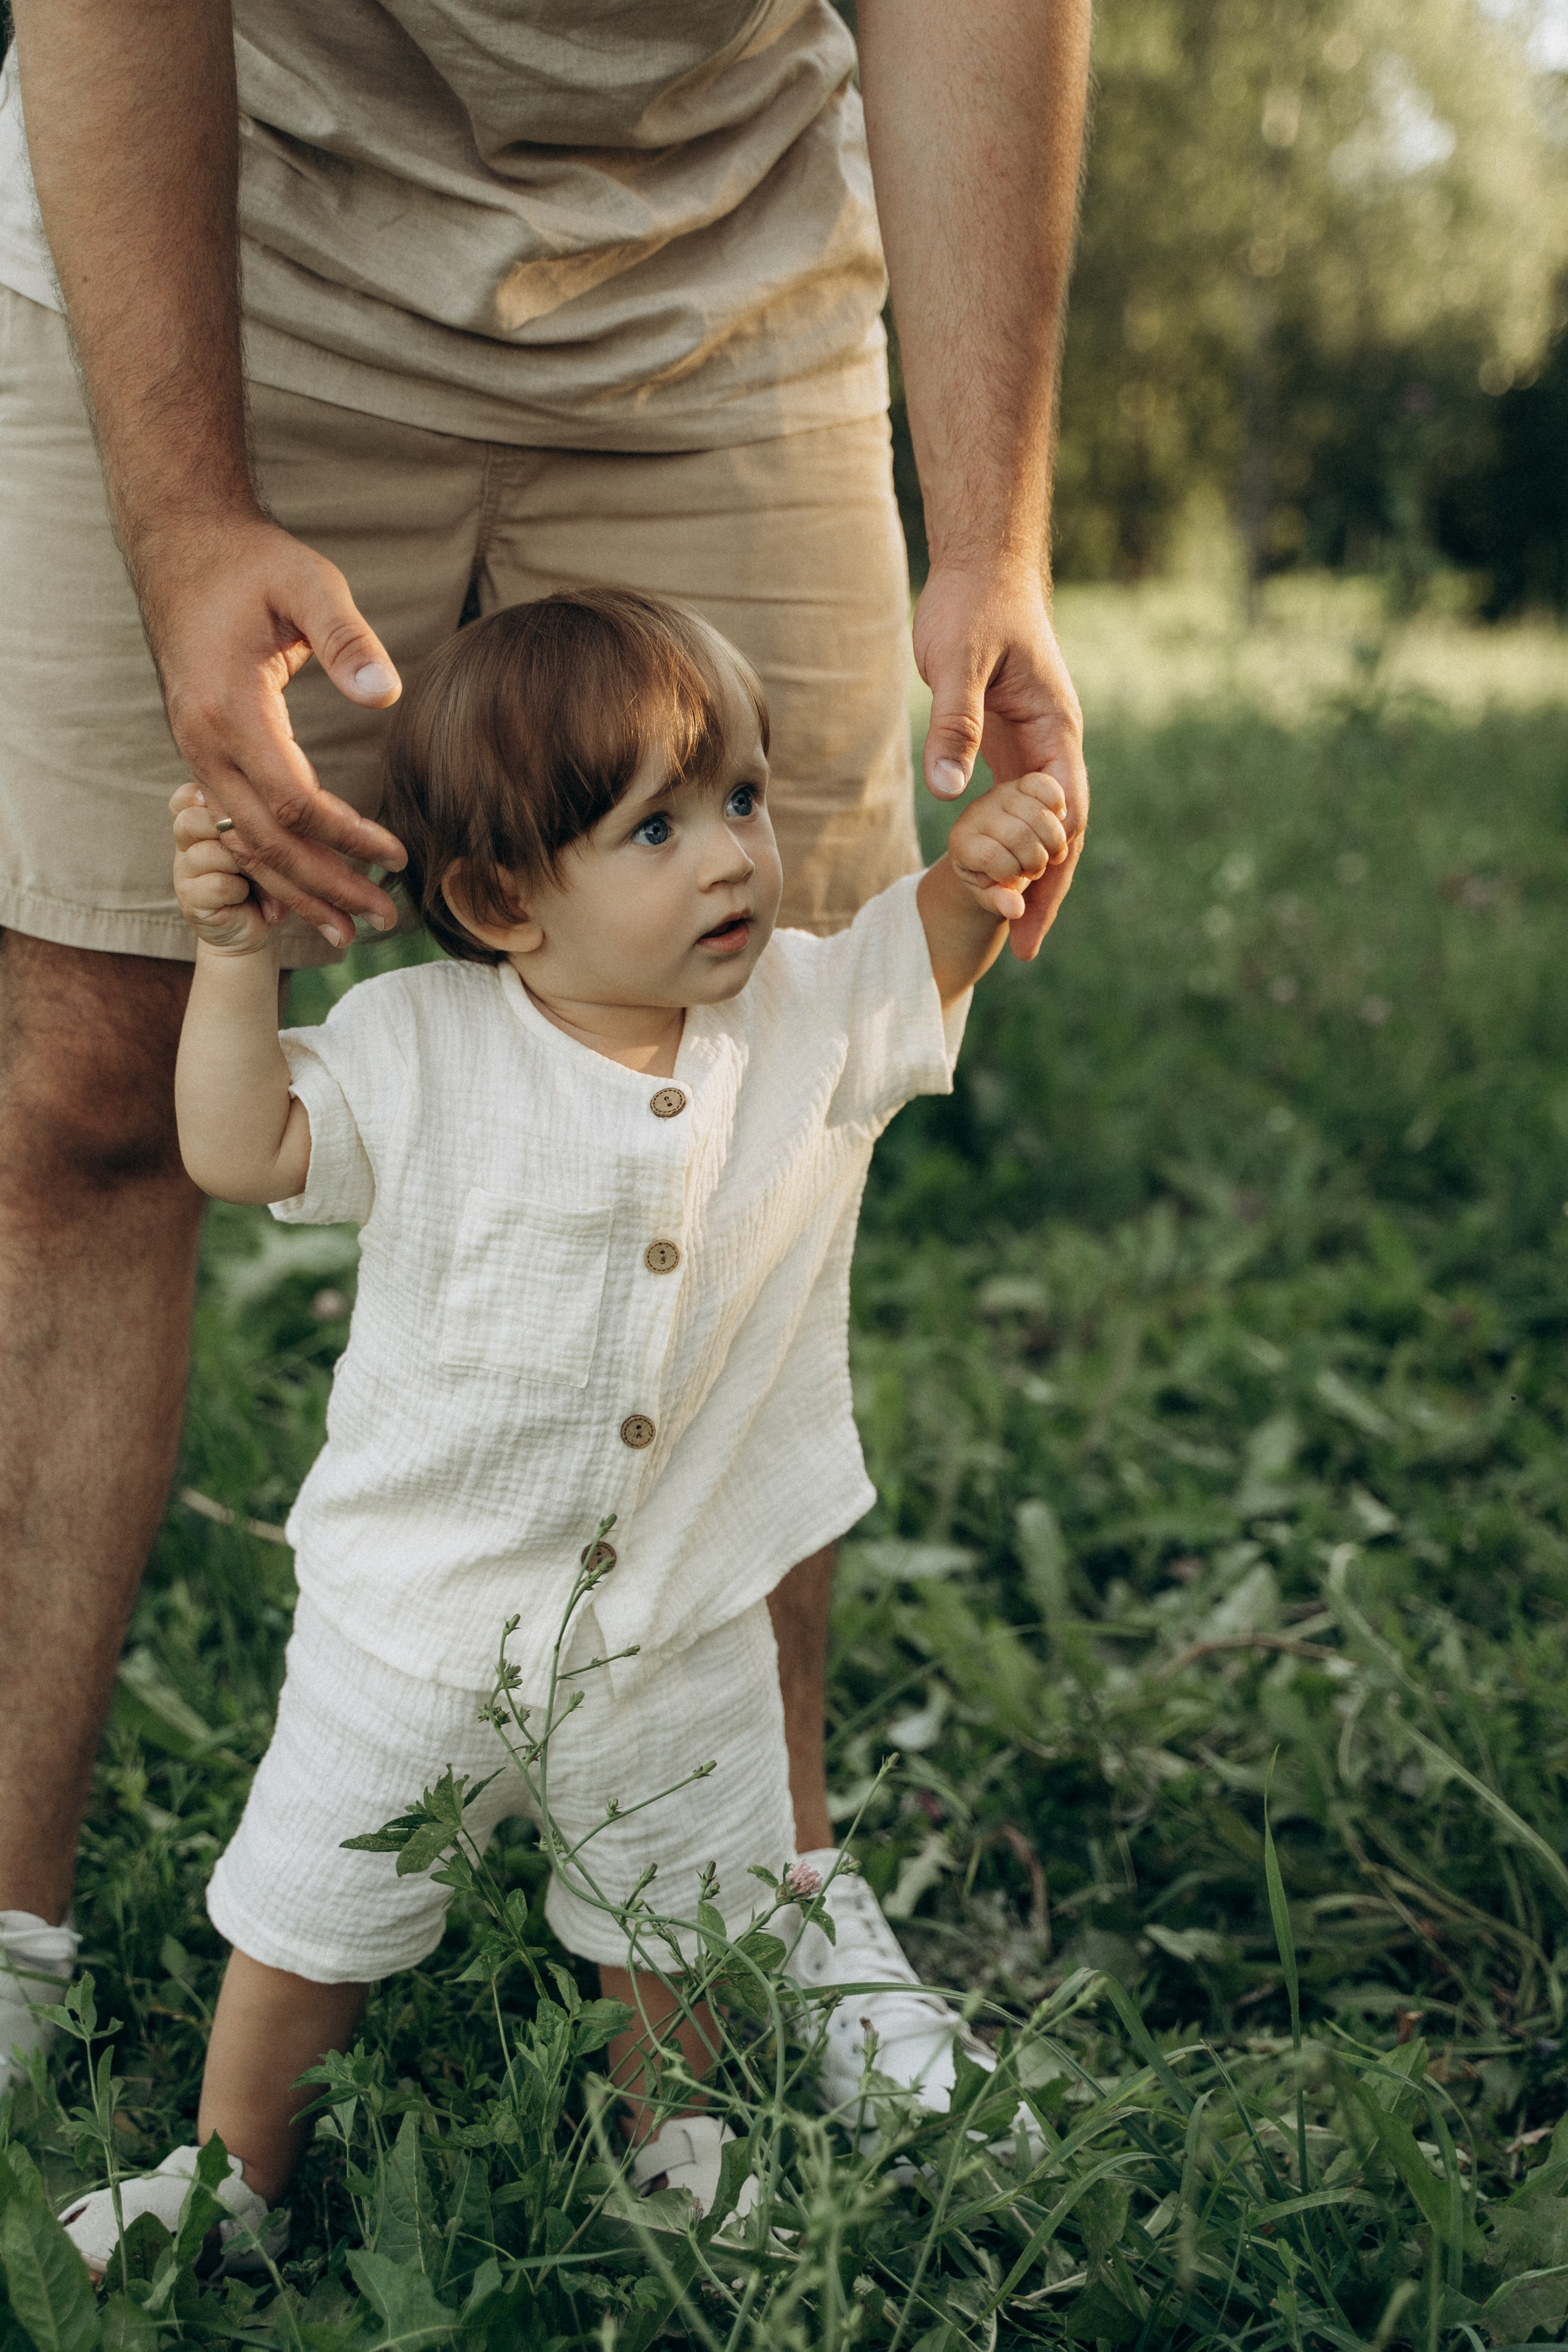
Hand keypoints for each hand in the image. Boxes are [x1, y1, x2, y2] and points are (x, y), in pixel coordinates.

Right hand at [140, 511, 407, 945]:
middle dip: (327, 887)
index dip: (346, 837)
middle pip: (268, 841)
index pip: (293, 801)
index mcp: (229, 710)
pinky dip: (274, 865)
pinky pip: (238, 825)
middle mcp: (204, 743)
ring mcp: (197, 751)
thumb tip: (386, 695)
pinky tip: (309, 893)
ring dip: (299, 890)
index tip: (398, 857)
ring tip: (350, 931)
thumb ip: (347, 638)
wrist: (181, 545)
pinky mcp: (204, 751)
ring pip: (248, 843)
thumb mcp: (308, 582)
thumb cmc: (251, 562)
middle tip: (385, 922)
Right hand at [170, 778, 273, 955]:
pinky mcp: (190, 899)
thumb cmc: (264, 879)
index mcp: (201, 822)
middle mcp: (186, 843)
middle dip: (226, 829)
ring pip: (208, 851)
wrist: (253, 928)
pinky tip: (246, 896)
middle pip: (192, 819)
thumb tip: (275, 815)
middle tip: (252, 846)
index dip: (201, 796)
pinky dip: (239, 889)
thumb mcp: (267, 846)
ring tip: (253, 877)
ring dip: (240, 863)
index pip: (186, 796)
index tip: (231, 803)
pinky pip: (217, 882)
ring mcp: (184, 871)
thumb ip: (261, 826)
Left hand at [912, 561, 1087, 959]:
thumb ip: (954, 724)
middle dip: (1046, 891)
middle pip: (1060, 834)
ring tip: (1011, 925)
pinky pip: (1013, 803)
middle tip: (1023, 949)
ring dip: (1029, 872)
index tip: (1030, 921)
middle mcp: (1052, 744)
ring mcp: (1033, 743)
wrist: (982, 565)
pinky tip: (991, 872)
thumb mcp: (958, 661)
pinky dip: (1006, 841)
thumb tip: (948, 794)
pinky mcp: (1008, 739)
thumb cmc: (973, 605)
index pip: (1065, 818)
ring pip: (1038, 823)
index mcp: (1055, 730)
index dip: (1051, 873)